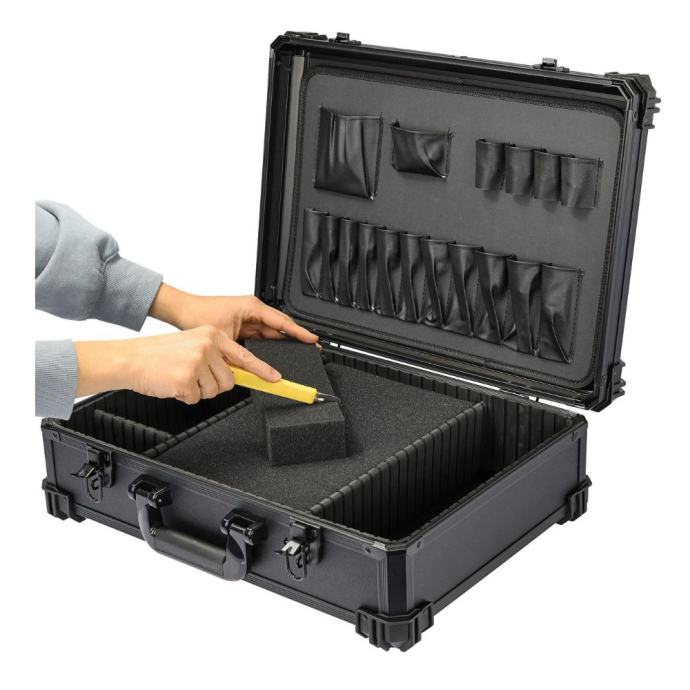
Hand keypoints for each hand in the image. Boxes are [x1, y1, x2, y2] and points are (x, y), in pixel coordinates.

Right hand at [74, 326, 280, 403]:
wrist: (130, 358)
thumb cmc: (158, 354)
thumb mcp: (192, 345)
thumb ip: (215, 355)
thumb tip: (237, 373)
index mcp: (211, 335)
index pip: (244, 356)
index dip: (263, 370)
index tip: (277, 379)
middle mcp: (207, 346)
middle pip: (229, 380)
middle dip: (214, 385)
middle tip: (194, 377)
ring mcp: (197, 363)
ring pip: (214, 391)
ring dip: (198, 390)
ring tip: (180, 377)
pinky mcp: (186, 379)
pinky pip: (196, 398)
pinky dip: (184, 396)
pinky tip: (173, 383)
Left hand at [149, 284, 318, 344]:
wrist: (182, 311)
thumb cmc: (199, 315)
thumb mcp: (224, 338)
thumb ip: (240, 355)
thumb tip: (253, 371)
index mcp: (252, 307)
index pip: (282, 321)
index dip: (299, 332)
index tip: (312, 339)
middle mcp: (253, 310)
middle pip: (280, 327)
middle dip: (295, 338)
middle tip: (310, 348)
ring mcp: (248, 317)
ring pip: (271, 332)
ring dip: (282, 342)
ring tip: (296, 352)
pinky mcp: (244, 324)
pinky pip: (261, 335)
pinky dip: (269, 344)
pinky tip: (275, 354)